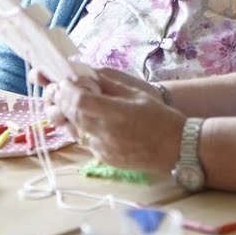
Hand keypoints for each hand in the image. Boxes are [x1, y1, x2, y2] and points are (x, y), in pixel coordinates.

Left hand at [46, 70, 184, 172]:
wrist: (175, 147)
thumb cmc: (160, 117)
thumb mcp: (136, 94)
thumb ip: (110, 85)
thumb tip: (88, 75)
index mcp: (116, 113)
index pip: (80, 101)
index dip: (67, 90)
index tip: (64, 82)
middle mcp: (106, 133)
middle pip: (73, 115)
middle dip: (63, 101)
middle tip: (60, 90)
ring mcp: (104, 149)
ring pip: (75, 130)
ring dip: (69, 116)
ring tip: (69, 104)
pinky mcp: (105, 159)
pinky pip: (85, 142)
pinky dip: (81, 129)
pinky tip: (85, 120)